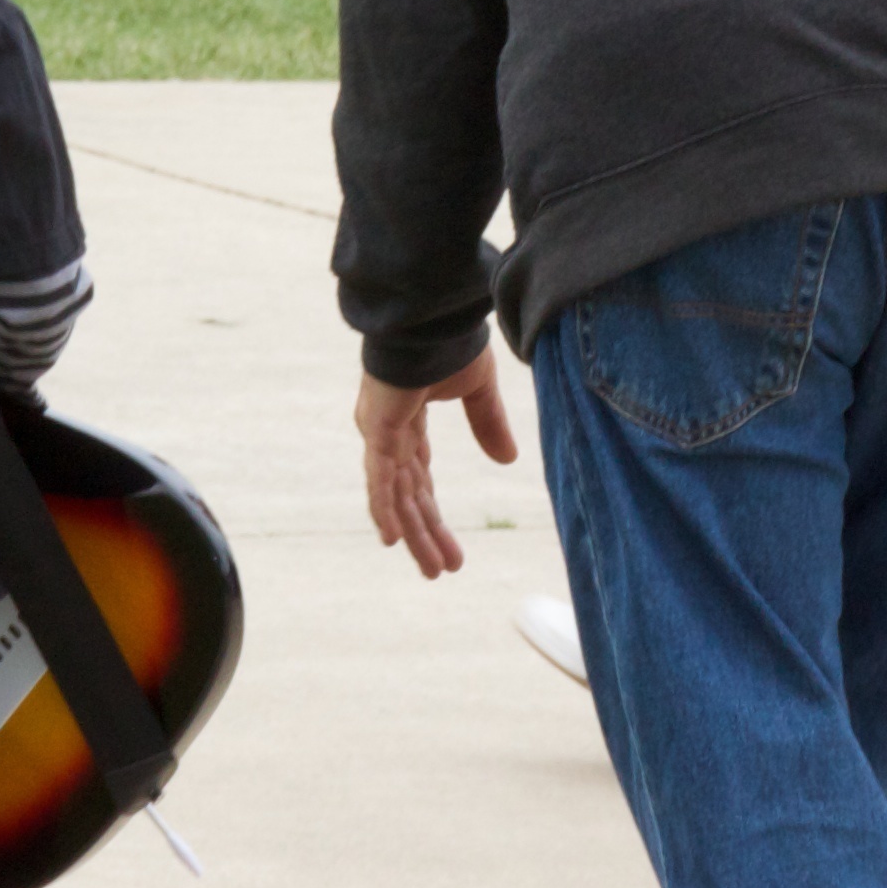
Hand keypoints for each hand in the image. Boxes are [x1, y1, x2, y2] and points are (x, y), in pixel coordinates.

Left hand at [357, 351, 520, 578]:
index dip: (433, 514)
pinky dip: (384, 510)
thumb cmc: (451, 340)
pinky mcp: (378, 429)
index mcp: (408, 418)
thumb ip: (489, 424)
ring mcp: (380, 432)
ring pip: (397, 497)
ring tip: (433, 570)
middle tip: (442, 571)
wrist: (434, 316)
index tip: (452, 549)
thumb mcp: (479, 389)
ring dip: (415, 535)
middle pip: (409, 496)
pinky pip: (380, 480)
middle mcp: (389, 431)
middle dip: (427, 534)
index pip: (420, 478)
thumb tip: (508, 462)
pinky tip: (393, 540)